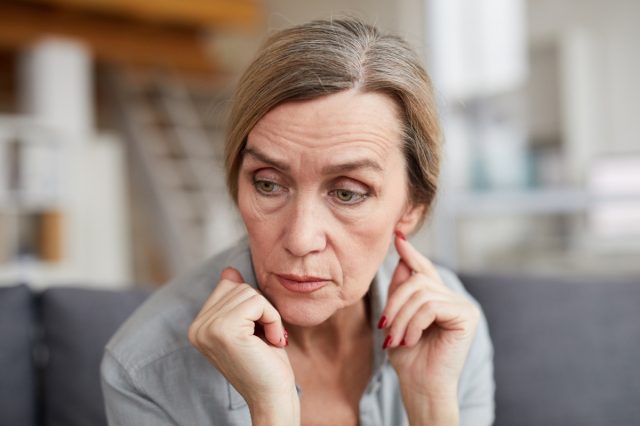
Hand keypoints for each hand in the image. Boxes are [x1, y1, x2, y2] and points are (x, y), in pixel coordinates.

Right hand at [188, 267, 298, 423]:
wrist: (272, 396)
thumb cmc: (265, 362)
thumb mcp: (249, 324)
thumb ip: (235, 299)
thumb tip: (228, 270)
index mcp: (198, 326)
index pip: (228, 286)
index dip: (252, 305)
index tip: (256, 333)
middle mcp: (197, 327)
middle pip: (237, 287)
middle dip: (260, 308)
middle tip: (264, 337)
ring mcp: (207, 328)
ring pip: (248, 292)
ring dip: (268, 315)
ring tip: (266, 340)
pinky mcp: (224, 330)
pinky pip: (257, 303)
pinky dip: (272, 319)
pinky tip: (270, 341)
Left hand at [380, 233, 480, 423]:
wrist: (420, 386)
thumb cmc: (408, 357)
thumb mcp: (397, 317)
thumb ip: (401, 289)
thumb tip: (401, 254)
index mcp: (439, 299)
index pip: (424, 269)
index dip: (410, 253)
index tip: (397, 237)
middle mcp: (454, 299)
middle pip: (417, 279)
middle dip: (394, 302)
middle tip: (384, 327)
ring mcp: (463, 306)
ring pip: (421, 292)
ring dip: (401, 316)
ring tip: (396, 338)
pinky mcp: (467, 316)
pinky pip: (431, 305)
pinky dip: (414, 323)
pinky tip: (411, 339)